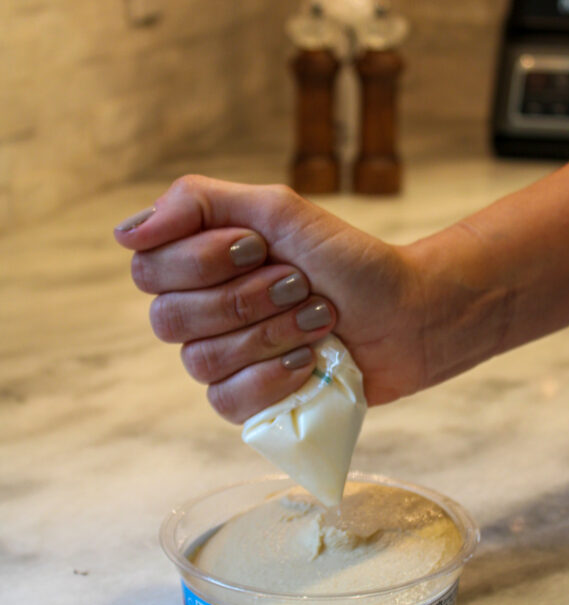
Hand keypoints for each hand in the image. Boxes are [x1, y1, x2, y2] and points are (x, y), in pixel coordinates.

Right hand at [114, 175, 427, 422]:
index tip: (260, 246)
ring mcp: (223, 360)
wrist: (407, 313)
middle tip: (299, 283)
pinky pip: (226, 402)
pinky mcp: (249, 402)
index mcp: (199, 263)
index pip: (148, 268)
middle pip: (168, 319)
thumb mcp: (279, 209)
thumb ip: (200, 203)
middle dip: (245, 299)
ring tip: (320, 318)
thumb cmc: (347, 259)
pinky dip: (272, 379)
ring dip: (271, 334)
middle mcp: (201, 312)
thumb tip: (125, 234)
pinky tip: (309, 362)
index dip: (202, 261)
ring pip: (201, 361)